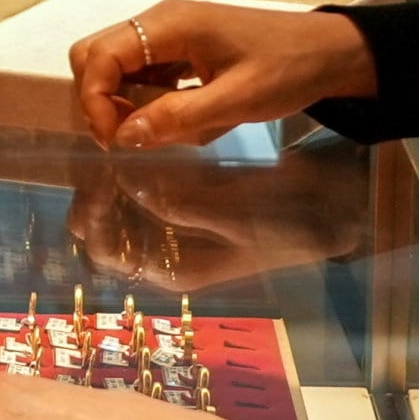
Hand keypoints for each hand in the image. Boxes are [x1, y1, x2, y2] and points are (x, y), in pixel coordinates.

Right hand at [69, 2, 377, 149]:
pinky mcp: (178, 48)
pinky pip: (140, 72)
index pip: (99, 57)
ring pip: (114, 65)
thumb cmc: (290, 68)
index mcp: (169, 25)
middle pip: (95, 55)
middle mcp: (159, 22)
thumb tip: (123, 137)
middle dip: (99, 99)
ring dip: (121, 101)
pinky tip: (173, 117)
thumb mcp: (238, 100)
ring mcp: (167, 34)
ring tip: (155, 130)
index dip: (95, 101)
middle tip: (127, 137)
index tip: (115, 141)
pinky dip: (142, 98)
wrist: (331, 51)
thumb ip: (178, 118)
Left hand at [70, 146, 371, 291]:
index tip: (102, 180)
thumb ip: (186, 208)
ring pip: (112, 211)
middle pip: (101, 235)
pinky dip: (123, 173)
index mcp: (175, 272)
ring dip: (103, 184)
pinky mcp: (177, 202)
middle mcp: (164, 256)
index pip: (109, 254)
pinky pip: (134, 191)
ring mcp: (169, 230)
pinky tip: (128, 146)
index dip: (96, 219)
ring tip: (111, 149)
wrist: (326, 209)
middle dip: (92, 200)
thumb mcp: (240, 218)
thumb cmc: (288, 222)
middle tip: (101, 160)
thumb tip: (135, 190)